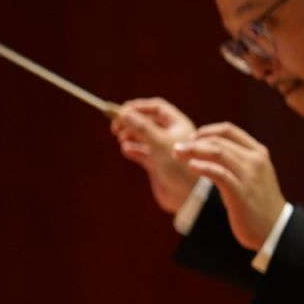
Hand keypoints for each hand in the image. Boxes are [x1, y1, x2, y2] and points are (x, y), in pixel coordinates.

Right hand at [110, 97, 200, 214]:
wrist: (187, 196)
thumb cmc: (178, 166)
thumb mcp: (158, 142)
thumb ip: (140, 127)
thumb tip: (123, 112)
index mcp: (177, 125)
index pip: (155, 108)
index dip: (138, 107)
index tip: (121, 111)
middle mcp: (170, 135)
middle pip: (146, 121)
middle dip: (131, 122)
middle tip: (116, 126)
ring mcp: (162, 150)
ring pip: (141, 137)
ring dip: (130, 136)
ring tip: (122, 139)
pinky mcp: (155, 164)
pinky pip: (141, 152)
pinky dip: (132, 150)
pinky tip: (127, 151)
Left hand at [172, 122, 285, 249]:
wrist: (274, 228)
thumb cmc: (257, 201)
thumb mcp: (251, 174)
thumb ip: (237, 160)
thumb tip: (209, 150)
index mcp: (258, 152)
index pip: (229, 130)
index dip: (206, 131)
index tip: (191, 138)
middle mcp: (255, 160)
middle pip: (219, 141)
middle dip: (194, 142)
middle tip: (176, 148)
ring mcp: (249, 176)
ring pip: (218, 153)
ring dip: (194, 151)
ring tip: (177, 154)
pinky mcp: (240, 193)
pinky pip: (219, 174)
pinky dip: (202, 167)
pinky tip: (190, 167)